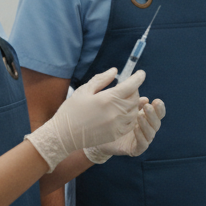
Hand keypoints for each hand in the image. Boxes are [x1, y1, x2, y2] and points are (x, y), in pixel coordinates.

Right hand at [25, 68, 144, 170]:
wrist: (64, 135)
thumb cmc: (72, 110)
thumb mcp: (84, 90)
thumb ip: (101, 80)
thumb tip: (115, 71)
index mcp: (107, 99)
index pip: (131, 86)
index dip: (138, 78)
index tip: (141, 73)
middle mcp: (115, 112)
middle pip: (135, 98)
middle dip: (134, 91)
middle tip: (128, 88)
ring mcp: (117, 125)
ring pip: (134, 111)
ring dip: (133, 104)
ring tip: (124, 100)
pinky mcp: (116, 134)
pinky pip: (130, 123)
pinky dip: (130, 116)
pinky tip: (123, 113)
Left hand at [85, 98, 165, 163]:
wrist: (100, 136)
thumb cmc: (112, 119)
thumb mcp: (122, 108)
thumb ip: (133, 102)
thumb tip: (145, 99)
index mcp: (146, 118)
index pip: (158, 113)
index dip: (159, 108)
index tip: (156, 101)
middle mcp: (146, 129)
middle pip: (156, 123)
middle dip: (153, 115)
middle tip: (147, 107)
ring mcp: (142, 140)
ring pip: (150, 134)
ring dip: (146, 124)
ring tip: (140, 116)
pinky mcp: (135, 149)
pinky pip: (142, 145)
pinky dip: (141, 137)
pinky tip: (135, 129)